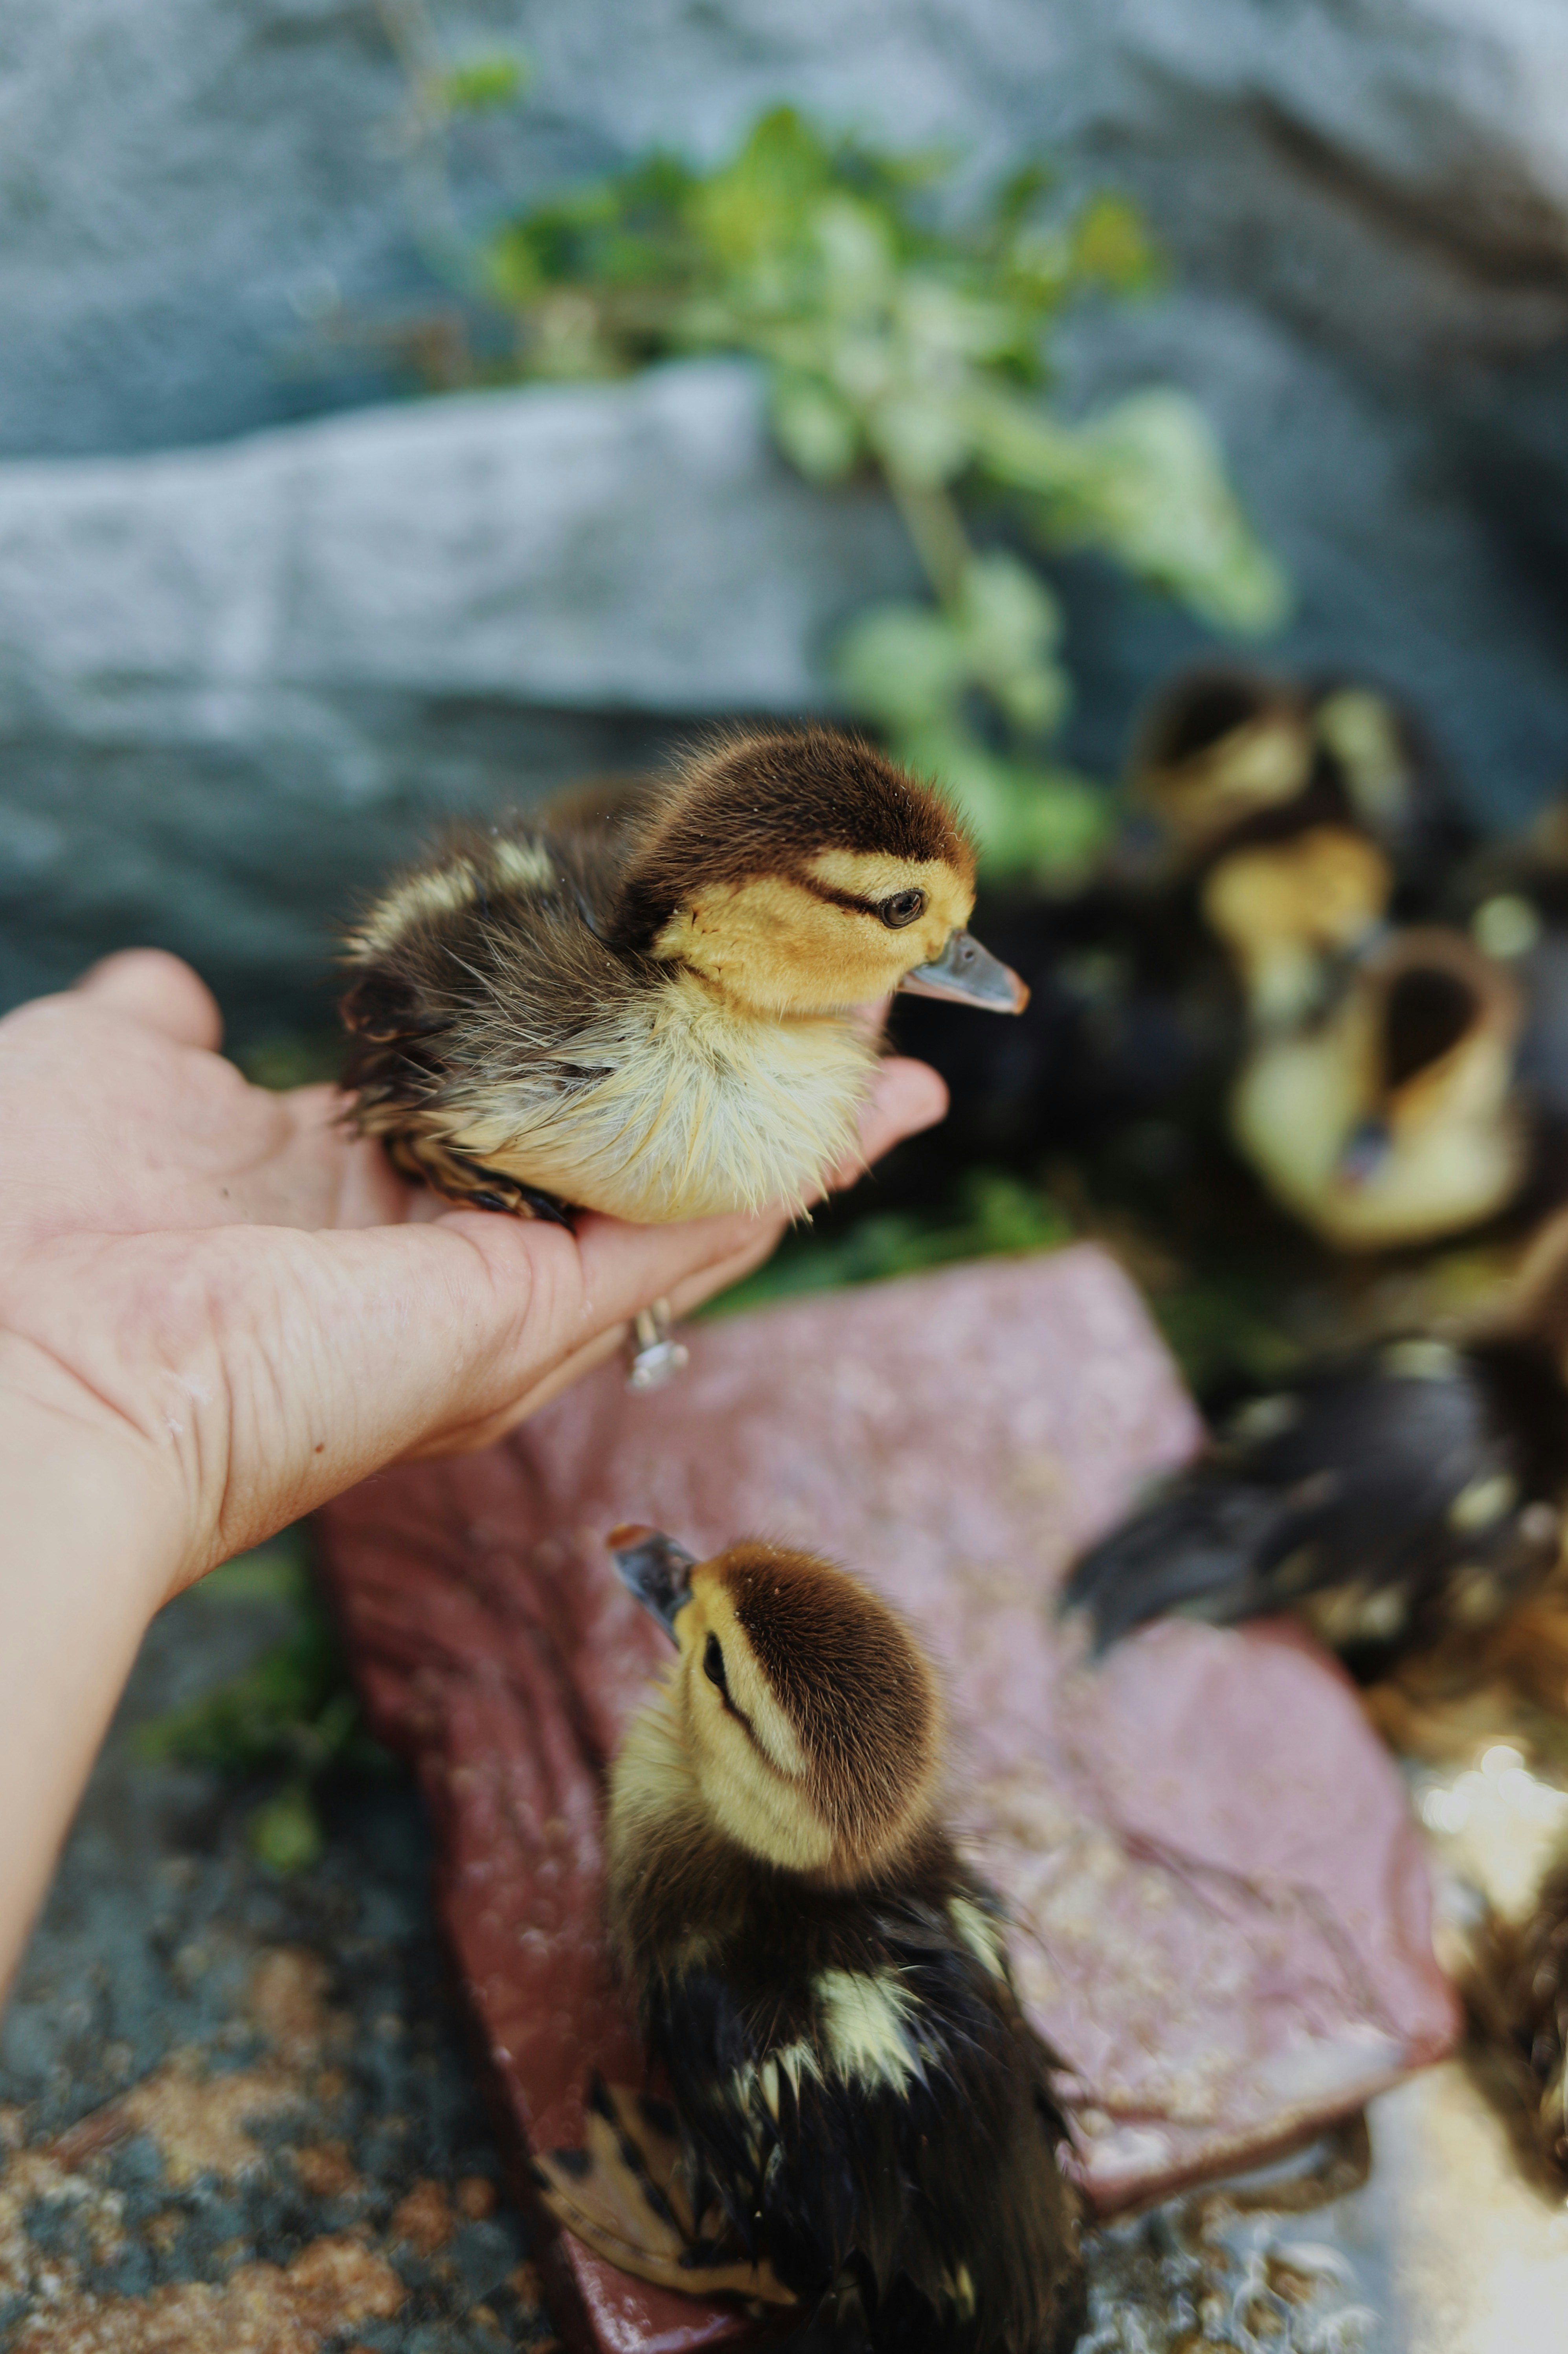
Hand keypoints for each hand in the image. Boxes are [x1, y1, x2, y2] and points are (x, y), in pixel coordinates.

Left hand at [0, 951, 946, 1604]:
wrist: (21, 1364)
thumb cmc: (24, 1223)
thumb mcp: (100, 1073)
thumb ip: (158, 1031)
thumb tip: (175, 987)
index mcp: (343, 1200)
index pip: (506, 1125)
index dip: (587, 1055)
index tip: (658, 990)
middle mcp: (436, 1263)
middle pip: (622, 1172)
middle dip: (729, 1098)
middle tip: (830, 1017)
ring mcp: (493, 1303)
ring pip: (681, 1204)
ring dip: (790, 1125)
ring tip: (891, 1053)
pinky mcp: (527, 1319)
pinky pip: (682, 1235)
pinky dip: (782, 1168)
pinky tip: (864, 1105)